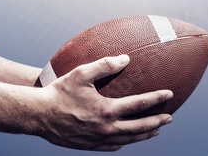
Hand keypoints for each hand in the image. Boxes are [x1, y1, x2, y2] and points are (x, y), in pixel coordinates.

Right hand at [35, 55, 173, 150]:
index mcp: (107, 110)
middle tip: (169, 117)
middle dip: (156, 121)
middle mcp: (106, 128)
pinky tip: (128, 139)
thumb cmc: (59, 92)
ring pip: (128, 139)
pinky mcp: (89, 146)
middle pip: (139, 127)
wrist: (38, 116)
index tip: (169, 94)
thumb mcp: (82, 73)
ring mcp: (98, 140)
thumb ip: (105, 65)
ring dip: (144, 135)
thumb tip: (126, 59)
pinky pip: (112, 147)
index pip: (139, 104)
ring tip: (155, 130)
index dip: (156, 98)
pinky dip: (124, 142)